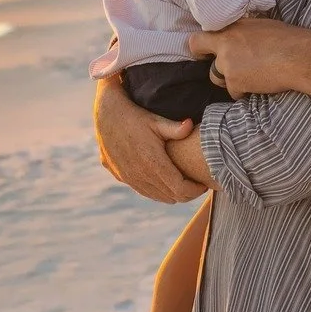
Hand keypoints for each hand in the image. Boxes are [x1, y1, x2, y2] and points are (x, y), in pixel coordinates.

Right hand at [94, 75, 208, 202]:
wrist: (106, 115)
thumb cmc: (135, 116)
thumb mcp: (156, 121)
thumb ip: (176, 128)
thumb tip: (191, 125)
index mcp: (153, 163)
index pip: (180, 189)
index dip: (195, 190)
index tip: (204, 184)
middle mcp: (140, 175)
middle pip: (171, 196)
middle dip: (187, 193)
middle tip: (197, 184)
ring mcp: (129, 178)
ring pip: (157, 196)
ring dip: (172, 193)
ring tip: (184, 183)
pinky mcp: (121, 176)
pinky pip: (144, 191)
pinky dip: (157, 191)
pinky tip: (164, 181)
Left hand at [189, 17, 299, 97]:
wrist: (297, 55)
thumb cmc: (287, 38)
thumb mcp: (261, 26)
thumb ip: (244, 32)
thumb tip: (242, 36)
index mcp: (231, 29)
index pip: (199, 38)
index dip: (200, 48)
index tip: (205, 53)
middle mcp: (225, 45)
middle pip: (206, 62)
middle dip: (218, 69)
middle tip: (233, 70)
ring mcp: (227, 65)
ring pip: (219, 79)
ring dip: (232, 81)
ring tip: (254, 77)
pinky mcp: (235, 82)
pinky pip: (235, 92)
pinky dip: (246, 91)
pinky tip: (261, 85)